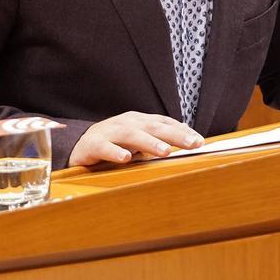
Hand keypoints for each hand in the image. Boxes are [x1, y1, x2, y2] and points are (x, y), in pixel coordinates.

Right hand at [69, 111, 203, 165]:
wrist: (79, 145)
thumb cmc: (115, 143)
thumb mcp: (139, 141)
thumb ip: (161, 140)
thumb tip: (190, 142)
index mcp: (140, 121)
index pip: (164, 123)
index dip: (182, 131)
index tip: (200, 141)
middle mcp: (127, 123)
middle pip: (153, 126)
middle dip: (174, 135)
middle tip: (193, 144)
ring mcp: (109, 132)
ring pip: (131, 135)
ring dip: (149, 142)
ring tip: (165, 151)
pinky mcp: (92, 145)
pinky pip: (104, 147)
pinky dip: (115, 152)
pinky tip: (125, 158)